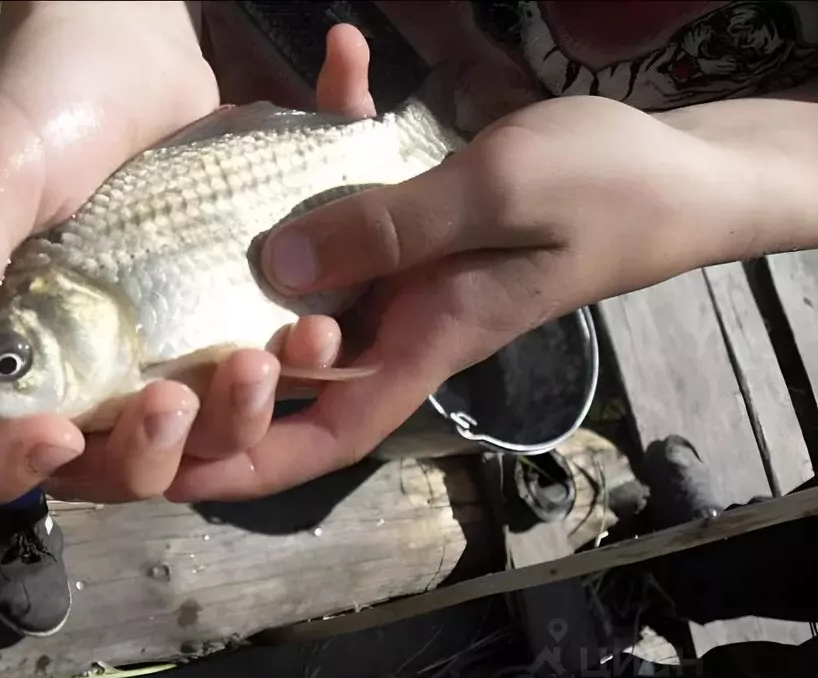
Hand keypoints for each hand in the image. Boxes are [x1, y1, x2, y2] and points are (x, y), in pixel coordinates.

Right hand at [0, 3, 345, 503]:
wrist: (135, 35)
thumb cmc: (45, 98)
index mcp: (7, 347)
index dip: (10, 468)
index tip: (55, 434)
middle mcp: (86, 363)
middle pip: (112, 462)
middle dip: (150, 451)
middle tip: (173, 398)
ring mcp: (162, 346)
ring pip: (199, 432)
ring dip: (236, 418)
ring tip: (259, 362)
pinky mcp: (225, 317)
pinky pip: (262, 369)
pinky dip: (296, 365)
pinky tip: (318, 331)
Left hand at [167, 25, 760, 501]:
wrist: (671, 169)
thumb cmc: (607, 193)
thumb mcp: (500, 198)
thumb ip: (393, 230)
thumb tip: (276, 269)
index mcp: (419, 342)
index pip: (321, 436)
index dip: (243, 459)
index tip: (168, 461)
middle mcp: (395, 319)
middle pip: (285, 368)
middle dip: (214, 352)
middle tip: (154, 306)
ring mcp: (398, 271)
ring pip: (300, 278)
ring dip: (252, 234)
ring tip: (213, 160)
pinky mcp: (405, 223)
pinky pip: (346, 197)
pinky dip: (327, 141)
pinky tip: (336, 68)